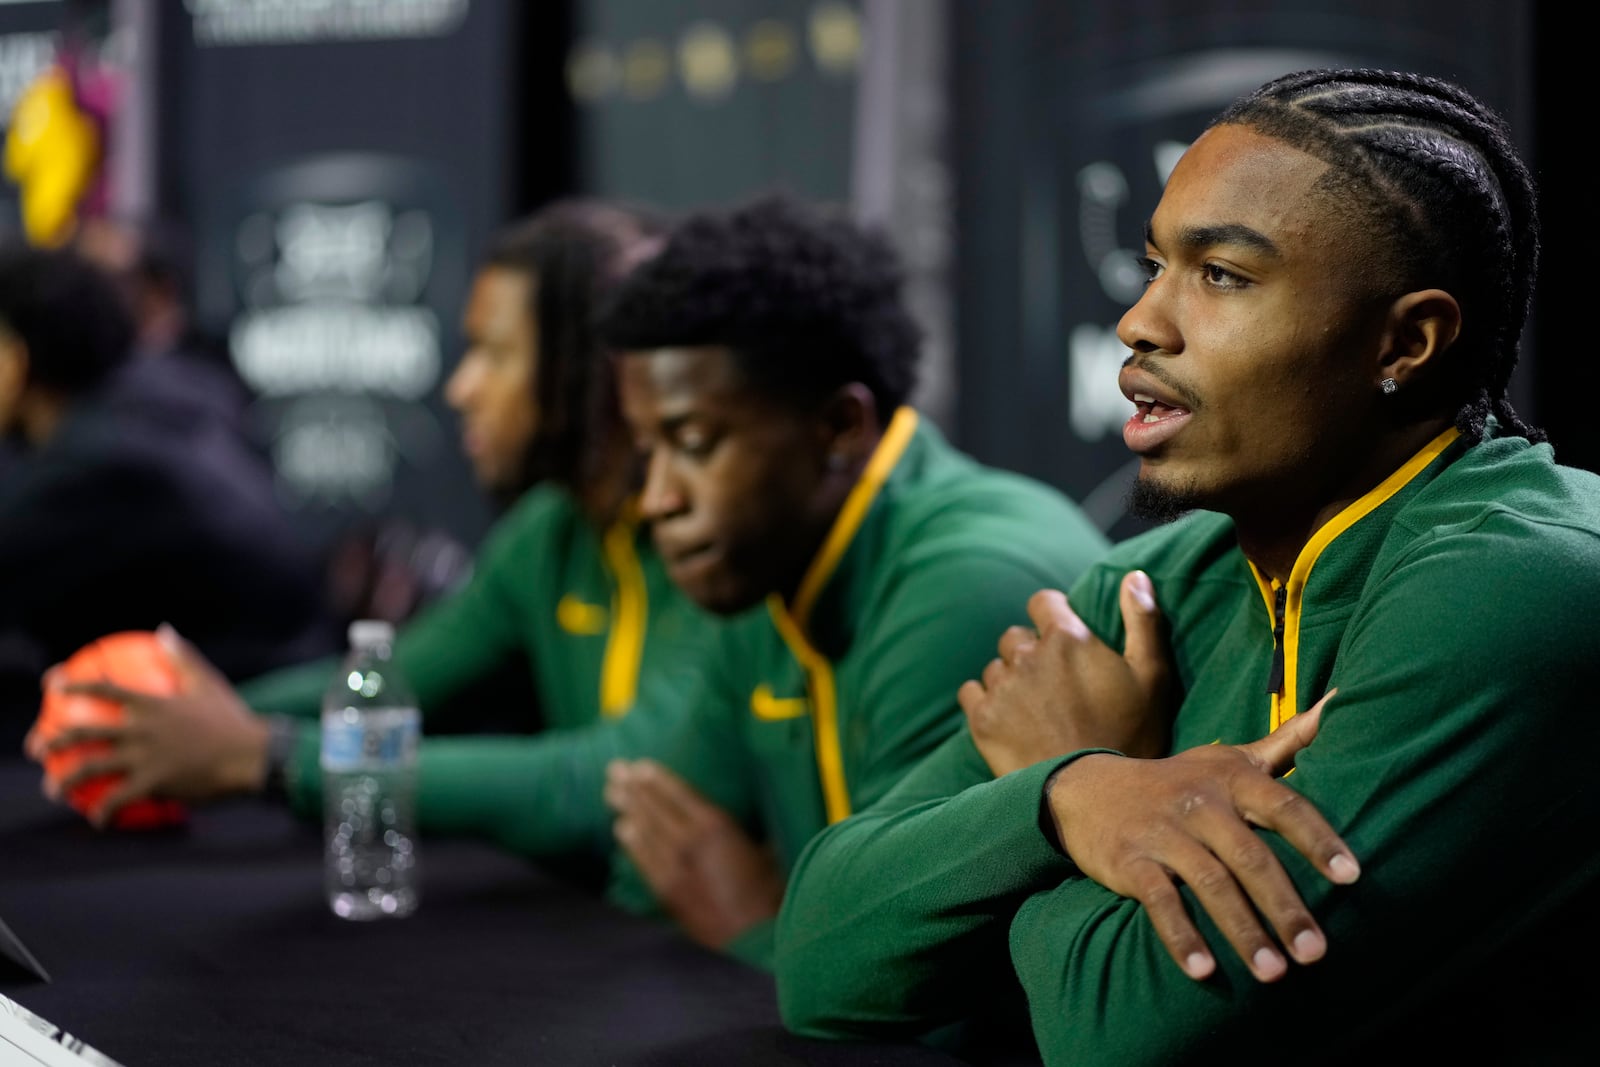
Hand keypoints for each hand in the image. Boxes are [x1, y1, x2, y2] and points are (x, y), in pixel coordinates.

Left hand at [24, 625, 270, 825]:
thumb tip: (165, 629)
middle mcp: (141, 729)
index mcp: (152, 704)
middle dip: (52, 740)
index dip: (74, 685)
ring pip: (91, 768)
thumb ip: (182, 658)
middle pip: (84, 732)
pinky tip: (98, 821)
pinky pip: (120, 799)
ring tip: (52, 788)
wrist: (252, 755)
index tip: (52, 684)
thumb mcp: (208, 683)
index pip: (105, 690)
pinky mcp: (154, 783)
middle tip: (37, 747)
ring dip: (65, 779)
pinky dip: (104, 811)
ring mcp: (145, 757)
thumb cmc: (232, 719)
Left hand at [604, 758, 784, 950]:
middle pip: (654, 808)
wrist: (753, 940)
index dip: (658, 779)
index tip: (640, 766)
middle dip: (633, 788)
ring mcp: (674, 867)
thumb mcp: (768, 851)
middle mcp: (689, 842)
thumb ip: (755, 832)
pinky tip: (622, 829)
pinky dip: (631, 842)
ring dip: (627, 809)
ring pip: (644, 831)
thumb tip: (758, 820)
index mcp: (716, 826)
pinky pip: (643, 860)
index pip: (679, 794)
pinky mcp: (666, 890)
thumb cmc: (769, 894)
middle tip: (614, 770)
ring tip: (611, 792)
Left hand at [958, 572, 1172, 776]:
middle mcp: (1027, 655)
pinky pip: (971, 693)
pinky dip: (985, 702)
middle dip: (1031, 654)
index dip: (1053, 617)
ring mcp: (1001, 687)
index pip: (1043, 601)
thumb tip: (1135, 575)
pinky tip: (1008, 722)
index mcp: (1067, 637)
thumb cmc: (1131, 737)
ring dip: (1010, 681)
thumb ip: (1143, 621)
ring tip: (1035, 712)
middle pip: (1016, 637)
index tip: (1063, 640)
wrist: (1092, 797)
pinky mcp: (980, 718)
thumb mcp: (1152, 677)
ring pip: (996, 667)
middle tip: (1054, 688)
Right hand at [1045, 691, 1359, 983]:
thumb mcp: (1228, 758)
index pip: (1283, 805)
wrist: (1088, 789)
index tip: (1352, 877)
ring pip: (1209, 884)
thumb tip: (1339, 704)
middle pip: (1250, 857)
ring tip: (1273, 974)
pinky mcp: (1128, 860)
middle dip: (1285, 906)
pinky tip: (1203, 971)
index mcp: (1231, 778)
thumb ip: (1285, 742)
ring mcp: (1162, 832)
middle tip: (1316, 953)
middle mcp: (1199, 802)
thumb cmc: (1179, 781)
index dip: (1318, 839)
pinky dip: (1181, 936)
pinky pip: (1159, 901)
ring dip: (1242, 931)